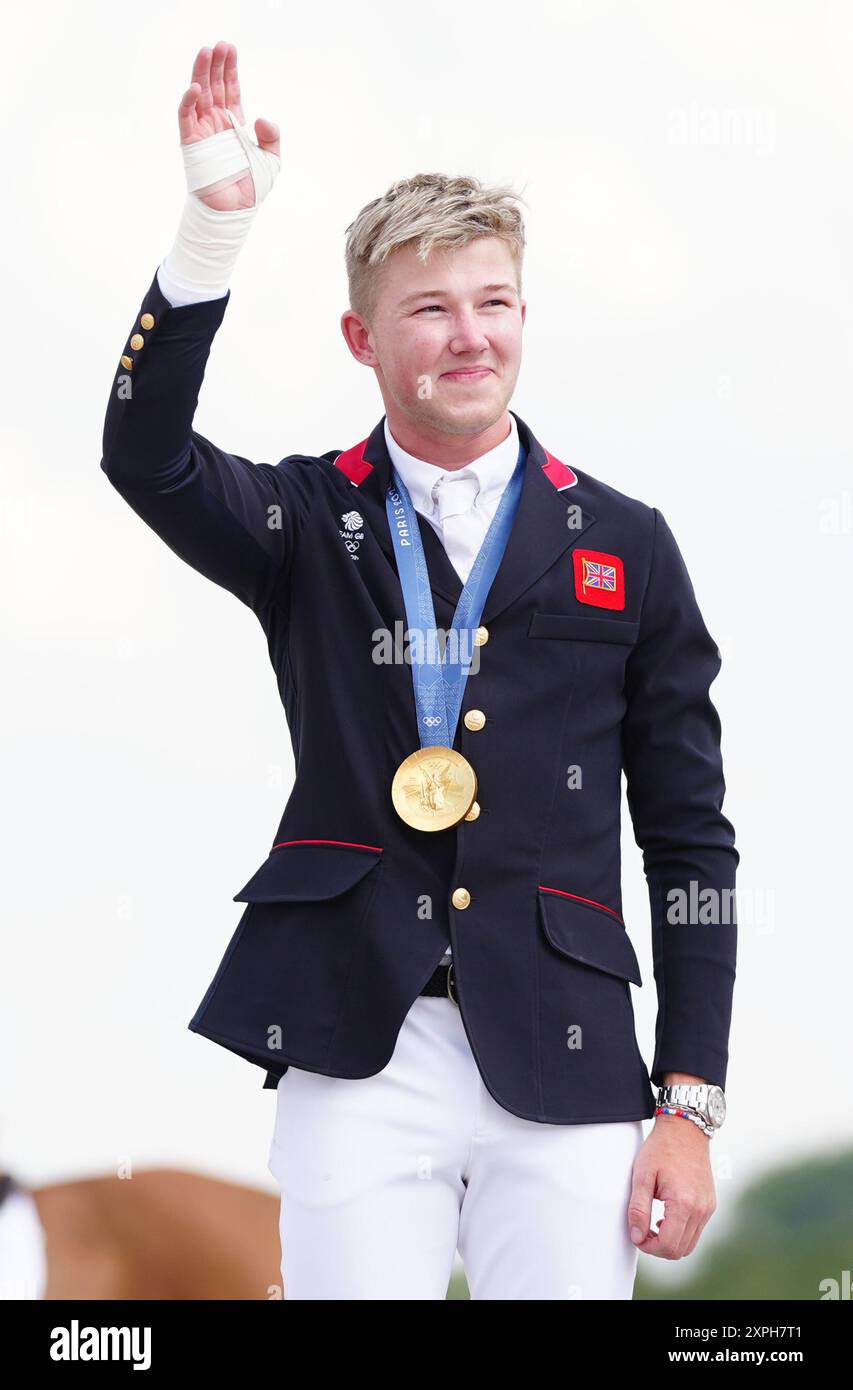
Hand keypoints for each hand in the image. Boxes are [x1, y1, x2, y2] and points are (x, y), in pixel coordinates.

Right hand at [178, 41, 279, 211]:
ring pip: (199, 95)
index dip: (230, 69)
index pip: (230, 88)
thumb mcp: (271, 160)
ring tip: (205, 52)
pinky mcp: (191, 143)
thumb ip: (272, 136)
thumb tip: (262, 118)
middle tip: (219, 44)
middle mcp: (216, 122)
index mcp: (233, 122)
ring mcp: (202, 131)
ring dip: (201, 73)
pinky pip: (186, 118)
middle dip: (216, 64)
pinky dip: (188, 102)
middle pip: (214, 86)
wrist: (235, 212)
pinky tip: (195, 87)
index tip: (230, 49)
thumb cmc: (251, 189)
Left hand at [627, 1115, 715, 1258]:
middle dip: (658, 1248)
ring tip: (652, 1226)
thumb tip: (637, 1237)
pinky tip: (666, 1218)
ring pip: (690, 1244)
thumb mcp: (642, 1176)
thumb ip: (638, 1209)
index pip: (668, 1245)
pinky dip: (680, 1233)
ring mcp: (708, 1207)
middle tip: (642, 1232)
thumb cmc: (661, 1149)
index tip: (637, 1236)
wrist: (685, 1130)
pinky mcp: (710, 1204)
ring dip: (670, 1242)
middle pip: (680, 1250)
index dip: (648, 1247)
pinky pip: (696, 1231)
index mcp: (683, 1203)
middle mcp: (700, 1209)